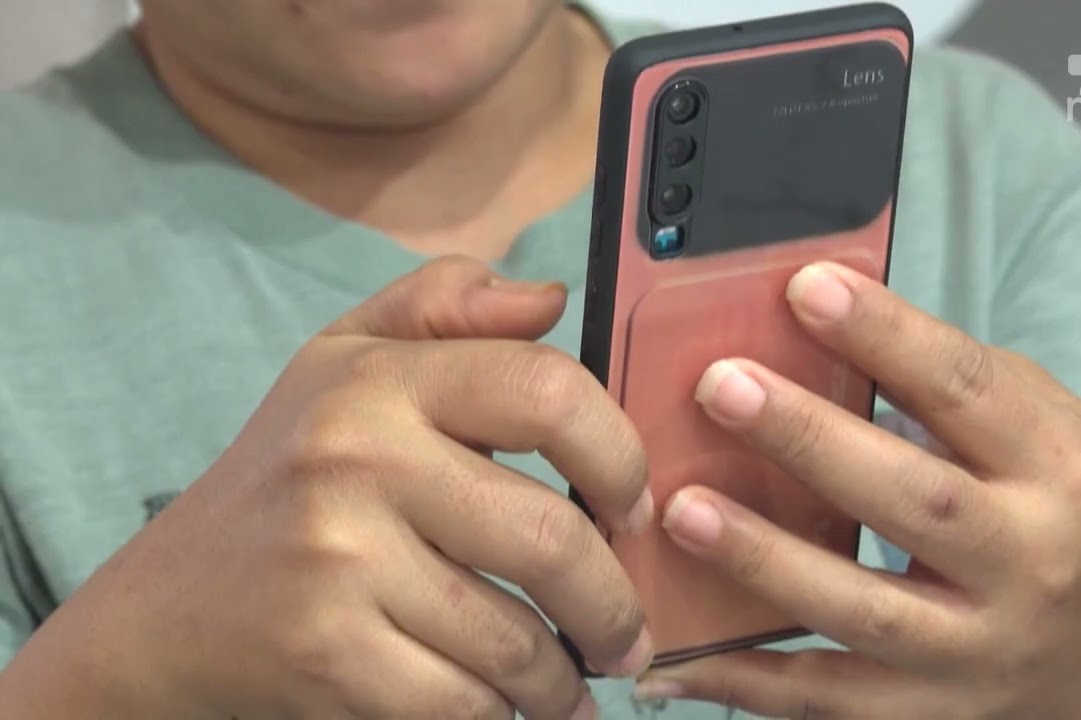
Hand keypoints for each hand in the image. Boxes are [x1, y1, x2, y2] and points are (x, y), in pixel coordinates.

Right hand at [0, 257, 652, 719]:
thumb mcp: (343, 358)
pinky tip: (513, 708)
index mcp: (381, 378)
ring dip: (566, 676)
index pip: (546, 391)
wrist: (166, 606)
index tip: (632, 506)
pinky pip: (463, 703)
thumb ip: (447, 306)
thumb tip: (554, 298)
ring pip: (515, 640)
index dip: (618, 454)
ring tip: (577, 679)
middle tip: (624, 632)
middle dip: (612, 603)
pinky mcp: (324, 653)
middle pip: (550, 538)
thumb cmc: (285, 472)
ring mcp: (338, 560)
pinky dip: (503, 715)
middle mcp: (358, 457)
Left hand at [633, 262, 1080, 718]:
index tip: (805, 286)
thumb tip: (830, 335)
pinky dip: (749, 683)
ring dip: (765, 560)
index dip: (885, 334)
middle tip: (720, 386)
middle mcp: (1029, 564)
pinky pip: (829, 701)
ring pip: (865, 610)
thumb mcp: (1049, 437)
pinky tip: (675, 657)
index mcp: (1060, 471)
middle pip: (915, 499)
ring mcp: (979, 650)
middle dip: (809, 438)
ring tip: (684, 511)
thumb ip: (956, 389)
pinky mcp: (931, 713)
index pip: (968, 390)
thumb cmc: (1066, 520)